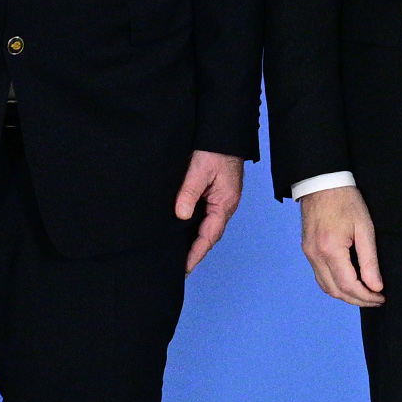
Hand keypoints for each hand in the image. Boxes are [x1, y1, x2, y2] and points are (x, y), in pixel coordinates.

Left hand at [176, 151, 244, 270]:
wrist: (224, 132)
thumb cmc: (216, 149)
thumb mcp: (199, 170)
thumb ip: (189, 193)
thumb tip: (181, 216)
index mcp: (225, 204)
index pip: (209, 236)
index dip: (196, 253)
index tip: (184, 268)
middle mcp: (224, 206)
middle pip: (208, 236)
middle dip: (194, 252)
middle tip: (178, 269)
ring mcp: (219, 201)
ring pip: (205, 226)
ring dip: (193, 241)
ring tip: (177, 256)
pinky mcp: (213, 195)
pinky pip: (203, 216)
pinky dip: (192, 227)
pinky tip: (180, 231)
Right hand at [297, 184, 383, 307]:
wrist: (321, 183)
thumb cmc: (345, 200)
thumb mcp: (364, 228)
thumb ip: (369, 260)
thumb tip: (375, 286)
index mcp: (331, 249)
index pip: (349, 286)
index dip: (366, 297)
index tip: (381, 298)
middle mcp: (316, 256)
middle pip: (336, 291)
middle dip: (357, 300)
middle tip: (375, 299)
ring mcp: (309, 254)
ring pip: (326, 287)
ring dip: (345, 295)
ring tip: (364, 294)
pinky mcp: (307, 250)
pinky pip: (320, 276)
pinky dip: (334, 285)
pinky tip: (347, 283)